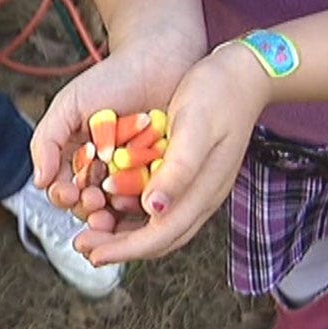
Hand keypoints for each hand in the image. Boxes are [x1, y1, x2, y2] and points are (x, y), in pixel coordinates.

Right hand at [30, 34, 204, 217]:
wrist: (160, 59)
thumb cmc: (113, 78)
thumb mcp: (70, 105)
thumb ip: (47, 140)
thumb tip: (39, 181)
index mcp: (81, 159)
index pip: (66, 190)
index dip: (65, 196)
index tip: (70, 193)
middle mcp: (107, 171)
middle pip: (92, 205)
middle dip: (89, 210)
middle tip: (94, 203)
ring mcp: (135, 175)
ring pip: (121, 207)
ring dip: (115, 214)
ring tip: (115, 209)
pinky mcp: (162, 175)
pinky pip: (152, 196)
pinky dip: (144, 201)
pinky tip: (142, 199)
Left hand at [74, 43, 272, 264]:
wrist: (243, 75)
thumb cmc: (217, 94)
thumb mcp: (194, 126)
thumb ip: (178, 170)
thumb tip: (152, 209)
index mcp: (202, 190)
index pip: (161, 235)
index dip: (124, 249)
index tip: (93, 253)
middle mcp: (201, 197)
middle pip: (159, 239)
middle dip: (119, 248)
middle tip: (83, 245)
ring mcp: (198, 189)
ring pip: (160, 227)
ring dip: (125, 234)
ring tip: (94, 231)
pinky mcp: (192, 177)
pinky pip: (162, 208)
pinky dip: (135, 214)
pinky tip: (114, 205)